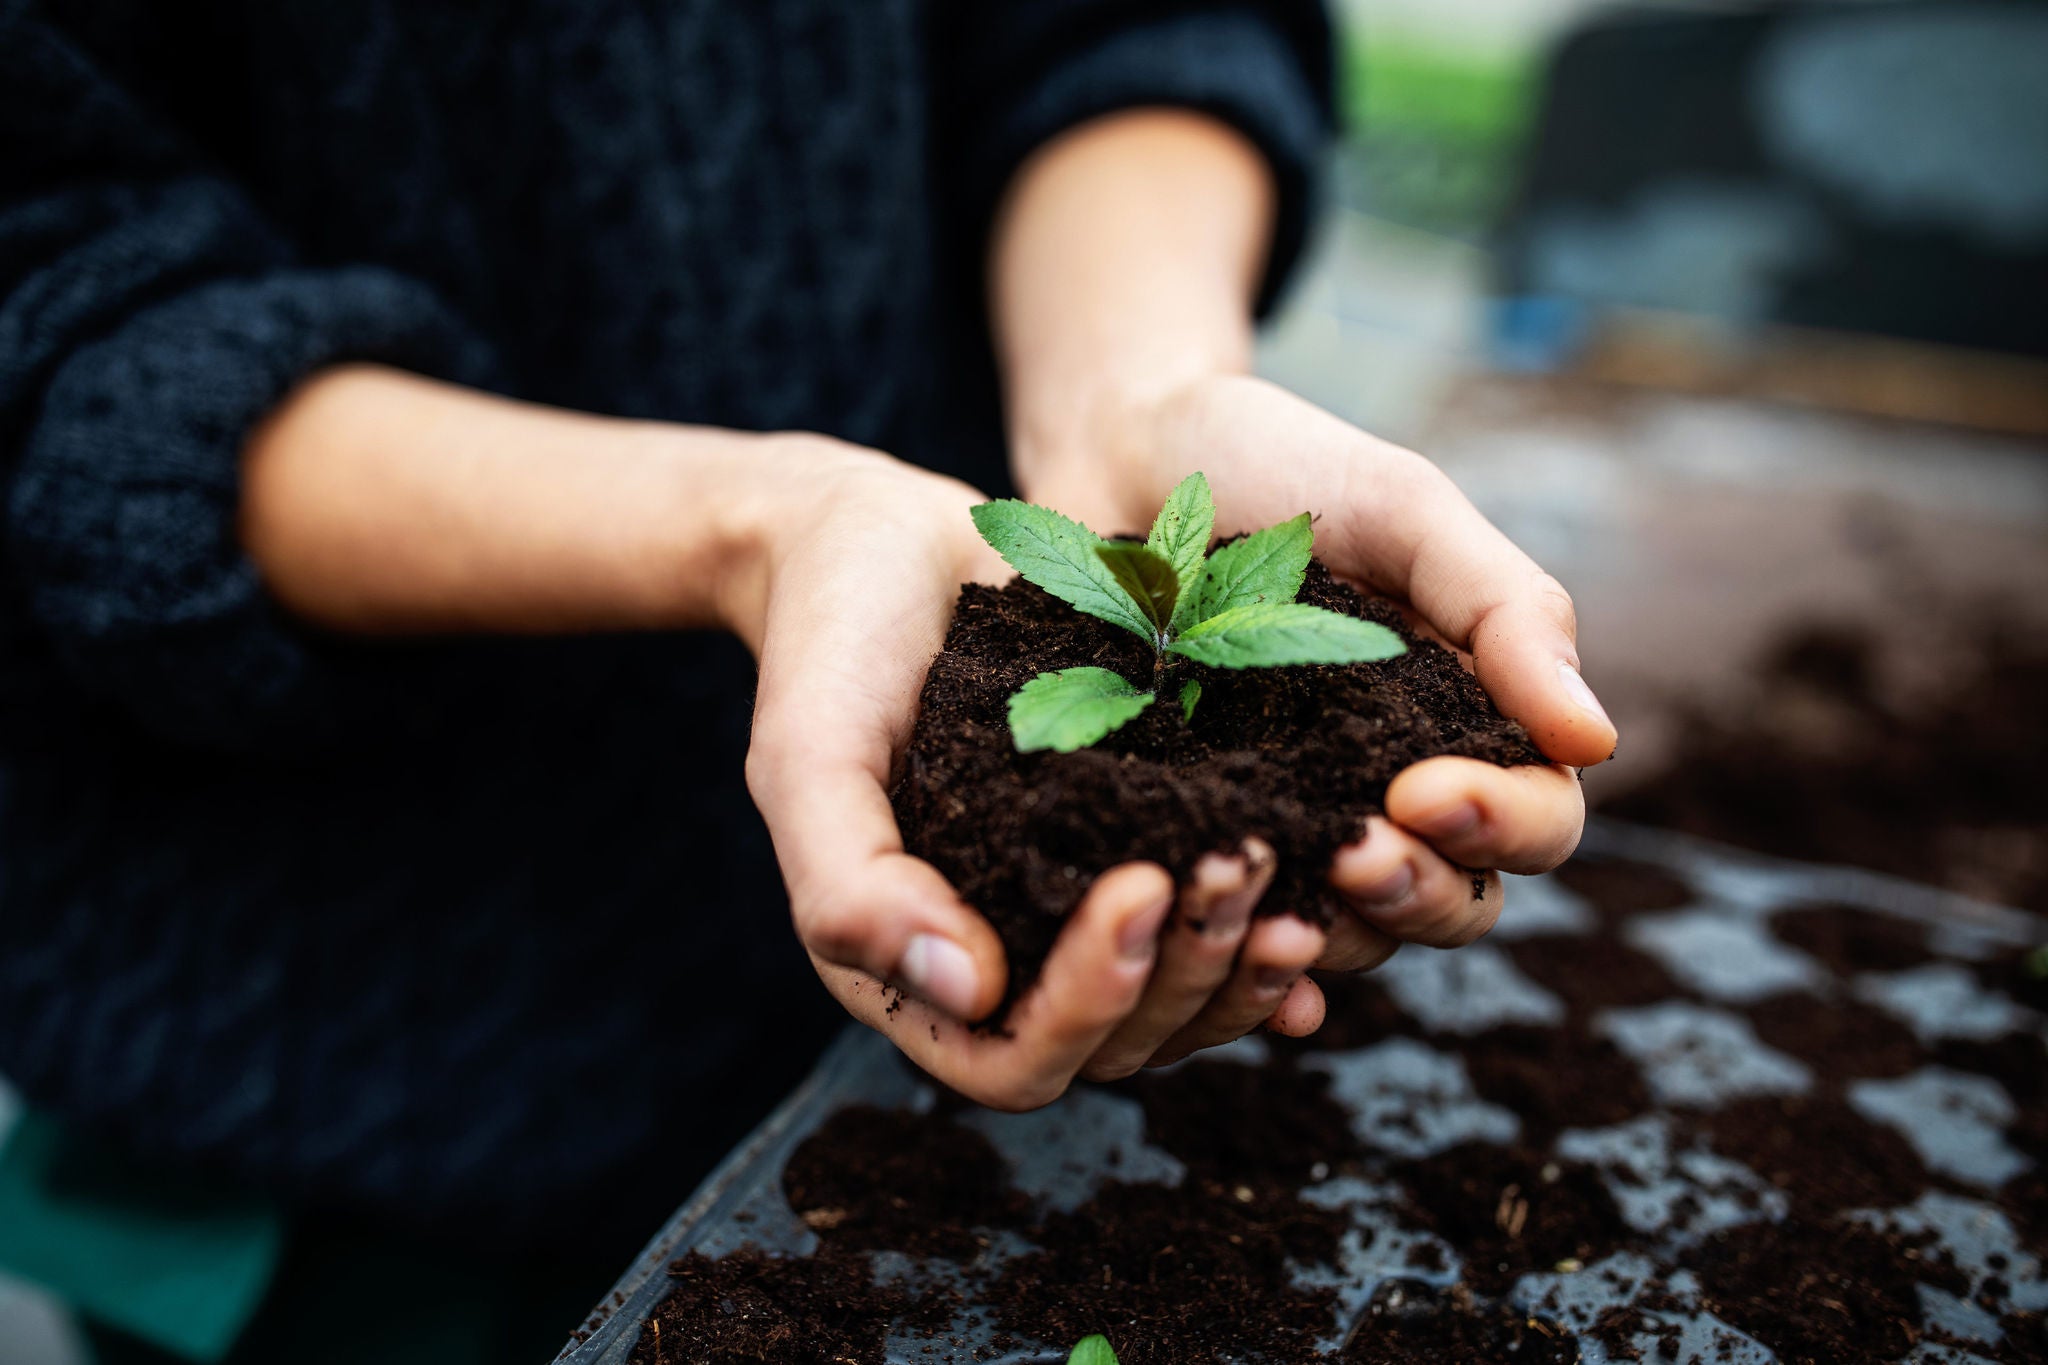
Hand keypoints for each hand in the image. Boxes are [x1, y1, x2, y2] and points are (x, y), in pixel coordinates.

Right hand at [737, 438, 1329, 1106]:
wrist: (878, 547)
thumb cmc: (829, 651)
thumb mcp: (809, 759)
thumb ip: (851, 887)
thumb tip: (969, 991)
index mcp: (917, 972)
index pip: (1016, 1062)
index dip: (1088, 1004)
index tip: (1138, 887)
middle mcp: (1009, 963)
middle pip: (1122, 1045)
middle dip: (1190, 971)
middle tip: (1241, 865)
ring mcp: (1078, 910)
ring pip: (1183, 999)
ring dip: (1245, 955)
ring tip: (1292, 869)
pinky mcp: (1137, 845)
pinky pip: (1213, 919)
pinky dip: (1268, 911)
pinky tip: (1325, 870)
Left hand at [1021, 375, 1617, 1023]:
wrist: (1120, 449)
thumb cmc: (1281, 468)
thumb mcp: (1406, 512)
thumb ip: (1506, 610)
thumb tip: (1598, 742)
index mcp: (1466, 725)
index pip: (1536, 820)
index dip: (1499, 825)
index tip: (1423, 791)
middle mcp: (1389, 794)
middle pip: (1454, 904)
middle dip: (1415, 894)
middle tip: (1350, 854)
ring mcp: (1289, 826)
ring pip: (1350, 938)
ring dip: (1328, 936)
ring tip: (1268, 900)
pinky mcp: (1191, 842)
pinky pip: (1233, 933)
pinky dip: (1243, 967)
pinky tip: (1227, 962)